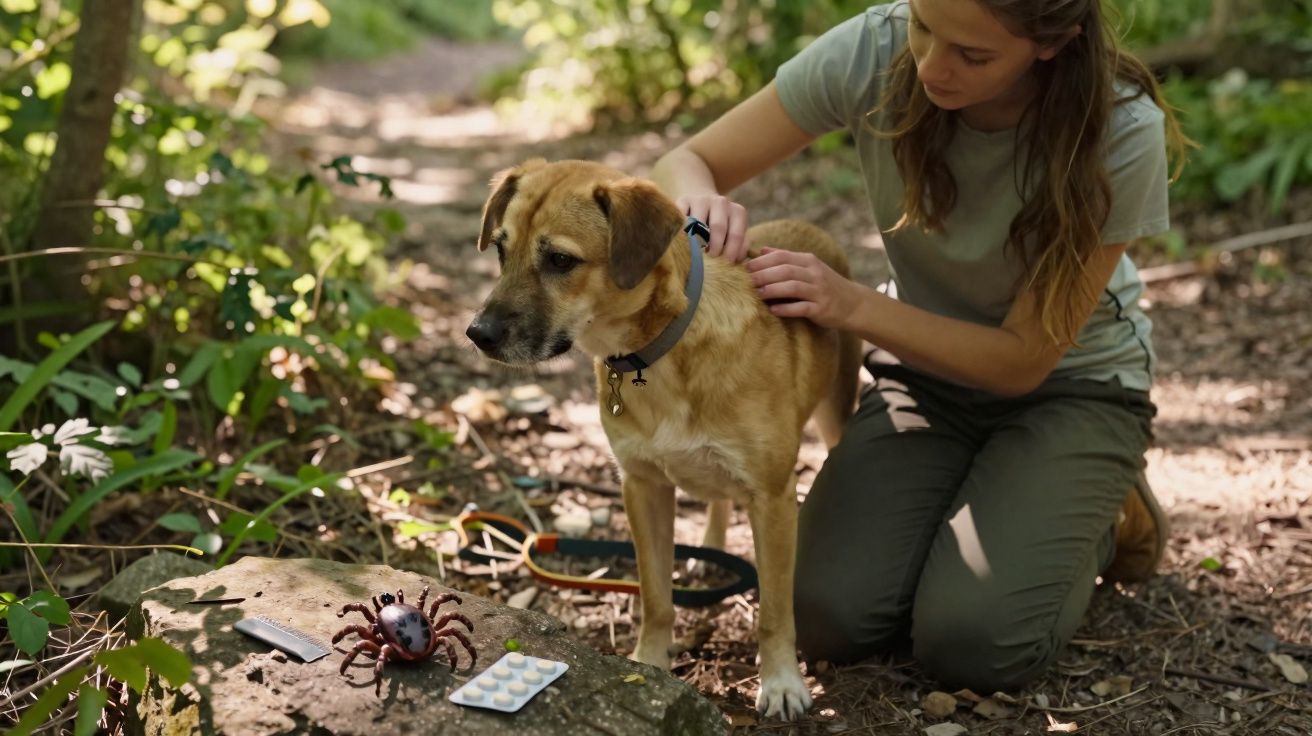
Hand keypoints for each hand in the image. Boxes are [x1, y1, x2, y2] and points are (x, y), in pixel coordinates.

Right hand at [676, 194, 749, 261]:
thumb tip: (736, 261)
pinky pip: (681, 217)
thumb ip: (739, 247)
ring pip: (698, 222)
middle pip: (718, 227)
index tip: (724, 264)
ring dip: (696, 240)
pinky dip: (681, 231)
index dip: (730, 252)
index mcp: (737, 212)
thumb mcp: (733, 236)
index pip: (736, 235)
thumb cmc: (720, 229)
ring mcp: (701, 200)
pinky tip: (682, 241)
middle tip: (710, 260)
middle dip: (714, 247)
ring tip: (696, 253)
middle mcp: (721, 202)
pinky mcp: (684, 200)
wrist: (702, 207)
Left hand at [746, 247, 862, 329]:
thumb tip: (761, 250)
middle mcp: (814, 273)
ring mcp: (819, 291)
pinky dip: (786, 308)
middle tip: (747, 281)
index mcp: (809, 261)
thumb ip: (786, 258)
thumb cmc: (824, 284)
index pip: (782, 256)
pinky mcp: (821, 309)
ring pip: (793, 287)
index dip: (762, 261)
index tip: (745, 267)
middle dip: (764, 274)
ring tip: (758, 294)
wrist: (852, 303)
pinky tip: (773, 310)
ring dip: (773, 290)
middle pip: (785, 270)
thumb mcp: (808, 267)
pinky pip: (801, 308)